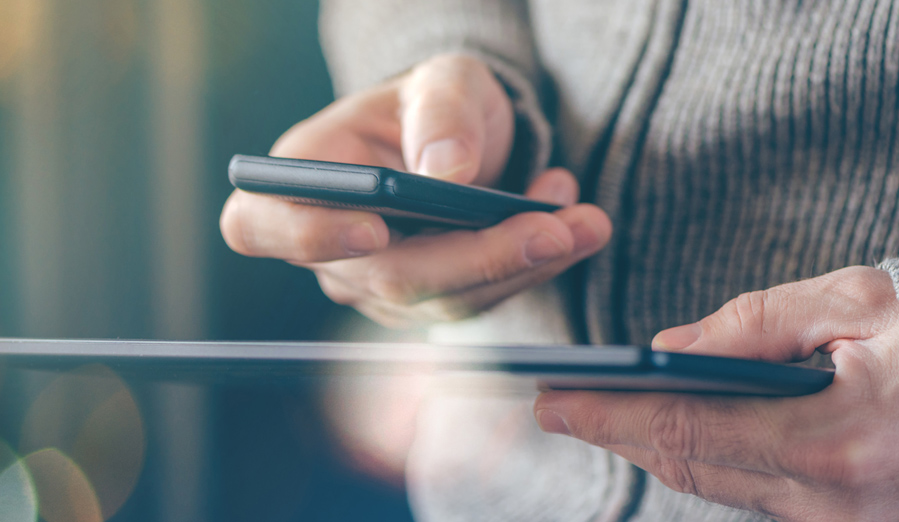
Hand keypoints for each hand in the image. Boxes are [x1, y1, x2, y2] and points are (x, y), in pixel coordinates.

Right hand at [220, 54, 610, 327]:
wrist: (464, 140)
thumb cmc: (435, 104)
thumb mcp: (443, 81)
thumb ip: (442, 114)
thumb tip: (447, 173)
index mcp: (302, 177)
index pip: (261, 225)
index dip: (309, 236)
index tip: (374, 228)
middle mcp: (328, 245)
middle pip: (386, 279)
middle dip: (479, 257)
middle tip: (554, 229)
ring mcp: (376, 284)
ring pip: (446, 299)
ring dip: (525, 264)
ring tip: (586, 220)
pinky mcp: (428, 303)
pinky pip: (481, 301)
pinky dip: (533, 268)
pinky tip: (573, 226)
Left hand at [534, 267, 898, 520]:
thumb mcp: (854, 302)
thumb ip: (755, 325)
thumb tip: (667, 349)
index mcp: (840, 442)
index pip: (693, 433)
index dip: (613, 417)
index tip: (554, 399)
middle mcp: (835, 504)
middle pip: (693, 468)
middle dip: (617, 434)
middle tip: (554, 405)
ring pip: (714, 486)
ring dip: (650, 448)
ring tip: (594, 413)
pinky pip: (747, 494)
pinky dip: (700, 461)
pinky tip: (663, 433)